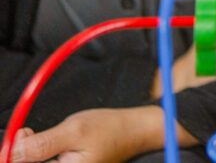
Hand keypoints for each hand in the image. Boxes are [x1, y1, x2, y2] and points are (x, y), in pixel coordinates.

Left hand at [10, 106, 194, 162]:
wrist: (135, 130)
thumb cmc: (110, 129)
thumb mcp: (74, 131)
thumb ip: (41, 145)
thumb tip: (11, 153)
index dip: (14, 155)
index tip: (21, 136)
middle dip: (20, 153)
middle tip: (26, 133)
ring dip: (28, 153)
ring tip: (37, 136)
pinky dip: (38, 155)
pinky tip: (45, 143)